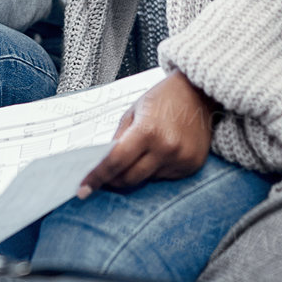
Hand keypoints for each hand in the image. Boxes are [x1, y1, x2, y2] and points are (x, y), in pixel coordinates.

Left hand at [78, 71, 217, 195]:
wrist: (198, 92)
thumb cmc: (162, 98)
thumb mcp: (133, 111)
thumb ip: (118, 138)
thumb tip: (104, 164)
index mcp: (147, 131)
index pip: (115, 162)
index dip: (97, 177)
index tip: (83, 189)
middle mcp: (166, 148)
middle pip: (130, 178)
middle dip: (114, 180)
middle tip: (105, 176)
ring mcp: (181, 159)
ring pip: (147, 179)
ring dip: (138, 171)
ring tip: (144, 149)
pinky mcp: (192, 166)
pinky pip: (165, 177)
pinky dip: (156, 169)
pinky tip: (161, 151)